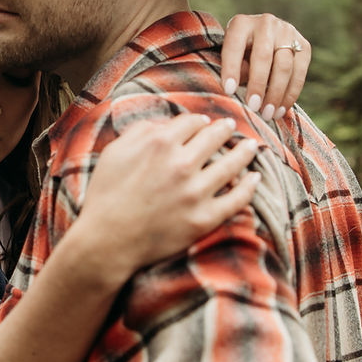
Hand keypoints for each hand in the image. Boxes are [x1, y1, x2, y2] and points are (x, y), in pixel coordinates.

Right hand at [81, 112, 260, 279]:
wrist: (107, 241)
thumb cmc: (106, 195)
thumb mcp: (115, 152)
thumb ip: (141, 131)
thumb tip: (165, 123)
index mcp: (160, 143)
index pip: (191, 122)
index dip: (199, 121)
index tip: (203, 123)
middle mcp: (181, 164)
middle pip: (214, 137)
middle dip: (225, 129)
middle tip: (231, 127)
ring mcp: (195, 192)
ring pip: (232, 164)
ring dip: (245, 151)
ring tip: (251, 145)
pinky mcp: (204, 218)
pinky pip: (236, 199)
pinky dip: (249, 186)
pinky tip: (255, 178)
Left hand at [220, 13, 310, 120]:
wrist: (264, 39)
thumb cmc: (241, 55)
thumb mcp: (232, 58)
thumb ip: (237, 70)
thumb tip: (239, 93)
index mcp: (241, 24)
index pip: (234, 46)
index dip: (231, 69)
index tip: (229, 91)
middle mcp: (266, 23)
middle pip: (264, 57)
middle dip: (258, 85)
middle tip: (253, 107)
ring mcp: (288, 32)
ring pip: (285, 66)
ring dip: (277, 94)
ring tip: (268, 114)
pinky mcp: (304, 45)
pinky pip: (300, 72)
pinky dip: (291, 94)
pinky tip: (282, 109)